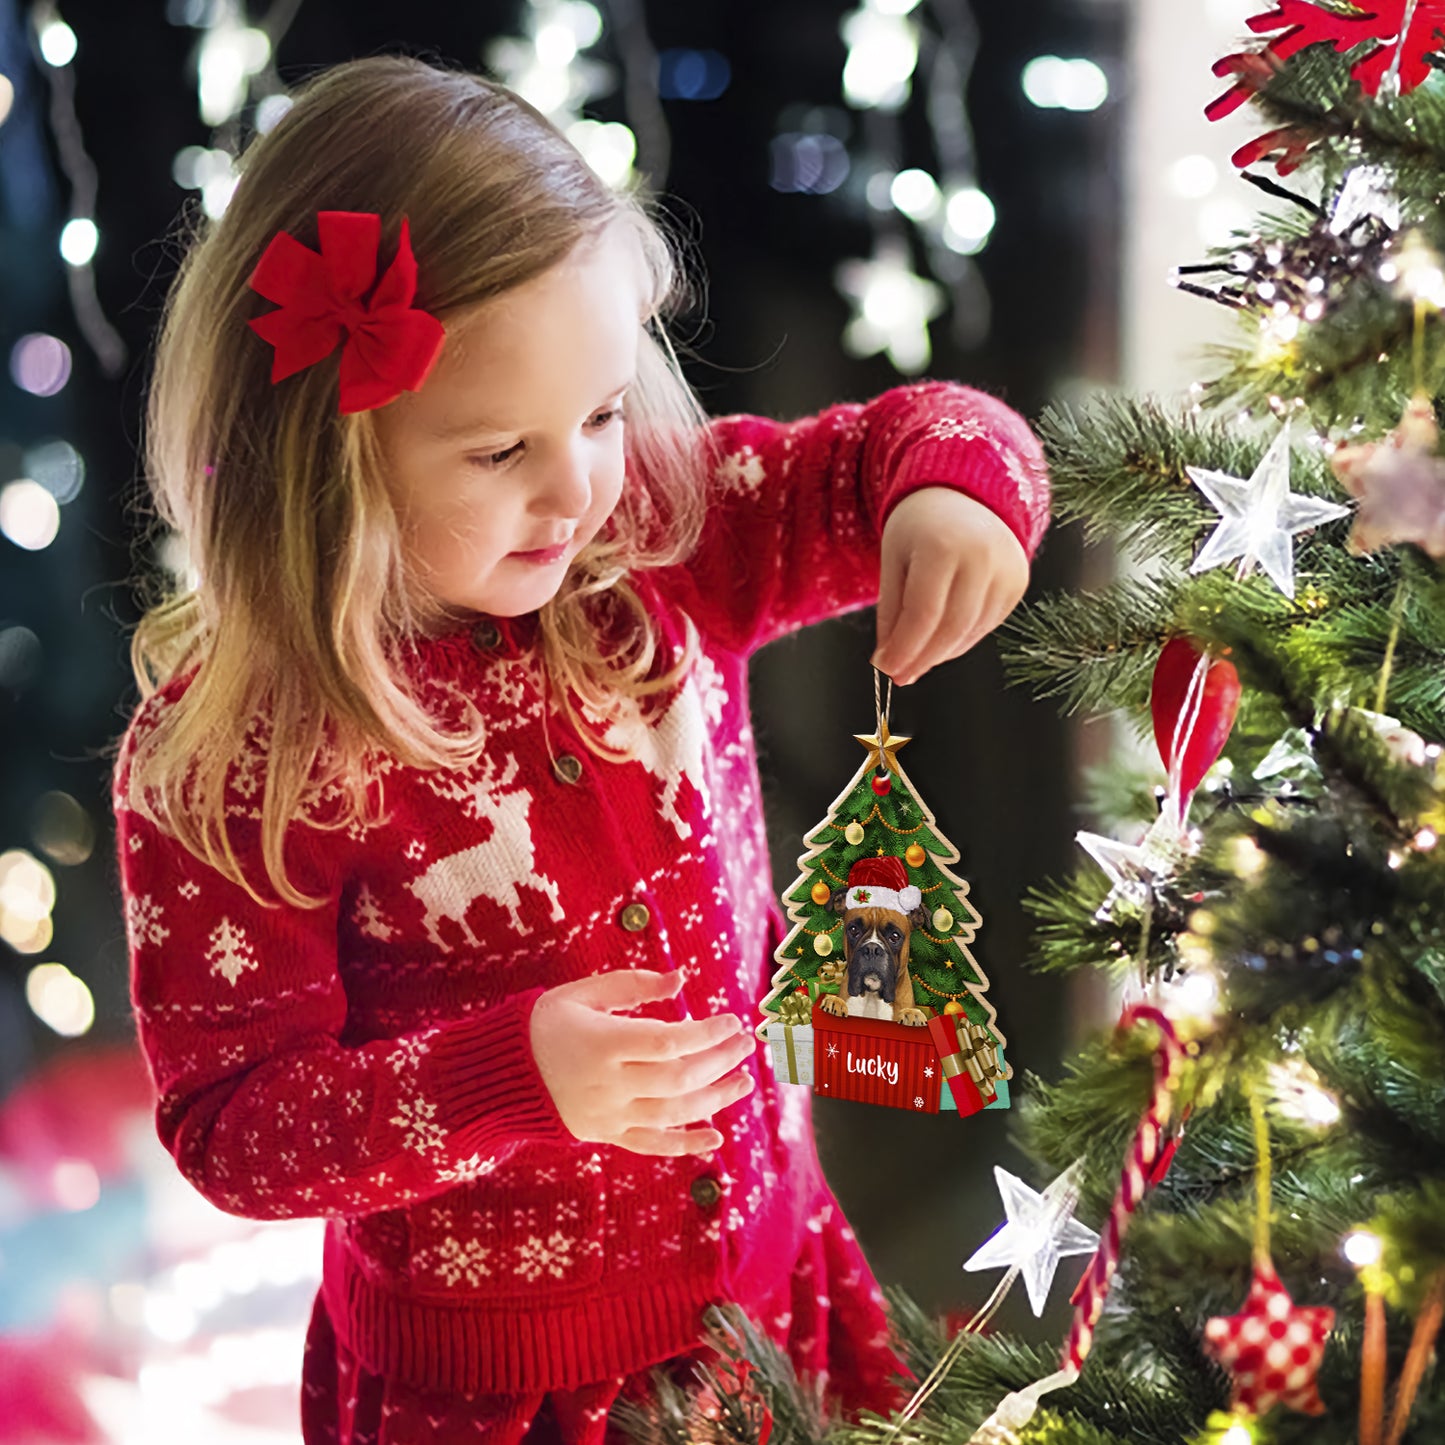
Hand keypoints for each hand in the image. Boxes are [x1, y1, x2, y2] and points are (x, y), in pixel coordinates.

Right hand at [530, 968, 755, 1155]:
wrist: (500, 1074)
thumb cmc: (545, 1023)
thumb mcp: (582, 993)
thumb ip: (633, 985)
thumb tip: (681, 980)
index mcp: (603, 1043)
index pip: (668, 1042)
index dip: (706, 1033)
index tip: (731, 1020)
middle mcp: (608, 1084)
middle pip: (678, 1078)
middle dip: (719, 1061)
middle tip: (746, 1045)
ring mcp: (608, 1114)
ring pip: (673, 1113)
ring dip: (715, 1098)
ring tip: (744, 1081)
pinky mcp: (606, 1134)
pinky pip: (651, 1144)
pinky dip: (685, 1143)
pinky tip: (716, 1136)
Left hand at [872, 488, 1028, 685]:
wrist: (963, 496)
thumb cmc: (920, 528)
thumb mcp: (893, 561)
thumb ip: (891, 613)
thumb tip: (888, 662)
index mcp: (943, 546)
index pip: (923, 614)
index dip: (904, 648)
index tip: (886, 668)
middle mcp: (982, 556)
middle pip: (950, 628)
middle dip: (922, 658)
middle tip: (899, 674)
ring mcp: (1006, 570)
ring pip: (970, 632)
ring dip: (940, 653)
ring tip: (916, 657)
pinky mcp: (1018, 582)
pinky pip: (986, 625)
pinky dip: (960, 640)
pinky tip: (941, 640)